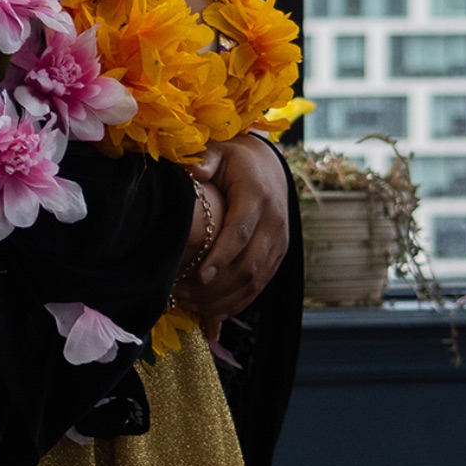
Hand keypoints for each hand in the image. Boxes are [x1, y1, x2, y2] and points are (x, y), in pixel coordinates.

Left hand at [175, 137, 290, 338]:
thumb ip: (206, 160)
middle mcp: (274, 221)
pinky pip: (260, 285)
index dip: (221, 256)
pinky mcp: (279, 255)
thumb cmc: (234, 161)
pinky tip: (213, 313)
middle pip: (248, 263)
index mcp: (257, 196)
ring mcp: (280, 241)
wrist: (269, 168)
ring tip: (193, 306)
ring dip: (225, 298)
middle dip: (217, 285)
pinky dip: (237, 301)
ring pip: (256, 280)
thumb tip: (195, 170)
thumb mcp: (220, 152)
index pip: (240, 232)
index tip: (200, 275)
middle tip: (186, 295)